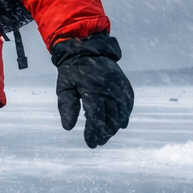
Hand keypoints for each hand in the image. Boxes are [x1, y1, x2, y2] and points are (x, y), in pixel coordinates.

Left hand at [52, 33, 132, 147]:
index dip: (94, 133)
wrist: (88, 49)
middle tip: (97, 142)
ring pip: (121, 114)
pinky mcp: (124, 85)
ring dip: (114, 128)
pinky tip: (120, 125)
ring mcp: (119, 87)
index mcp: (92, 90)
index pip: (96, 118)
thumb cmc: (72, 70)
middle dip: (104, 134)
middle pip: (110, 119)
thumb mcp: (64, 87)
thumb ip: (67, 107)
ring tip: (105, 136)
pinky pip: (128, 104)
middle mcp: (109, 89)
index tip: (90, 143)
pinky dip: (125, 115)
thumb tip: (68, 127)